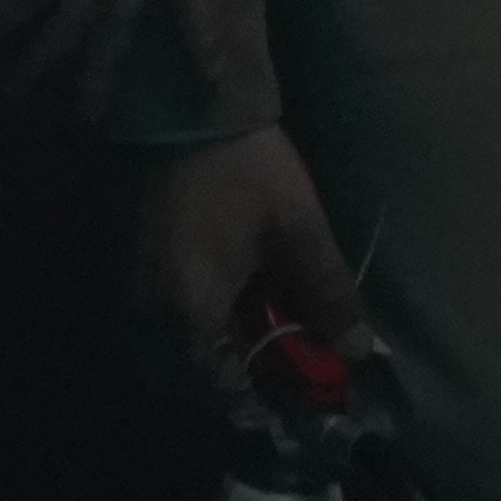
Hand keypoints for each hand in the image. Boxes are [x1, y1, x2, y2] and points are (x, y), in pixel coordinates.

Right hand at [128, 124, 365, 414]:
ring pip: (186, 341)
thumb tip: (356, 352)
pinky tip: (243, 296)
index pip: (224, 387)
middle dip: (247, 371)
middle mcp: (159, 308)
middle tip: (292, 358)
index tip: (301, 390)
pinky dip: (211, 317)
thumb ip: (328, 294)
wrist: (187, 102)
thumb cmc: (244, 169)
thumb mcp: (299, 230)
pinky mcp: (145, 260)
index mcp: (193, 309)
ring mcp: (146, 283)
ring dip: (229, 344)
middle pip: (201, 369)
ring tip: (273, 325)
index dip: (265, 398)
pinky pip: (175, 312)